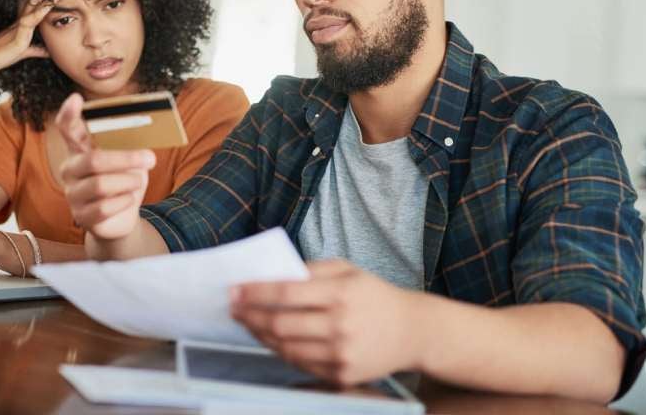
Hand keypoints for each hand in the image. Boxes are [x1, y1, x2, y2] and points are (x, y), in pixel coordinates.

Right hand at [0, 0, 52, 80]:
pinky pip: (28, 25)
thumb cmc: (0, 56)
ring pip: (33, 10)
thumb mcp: (23, 51)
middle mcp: (20, 22)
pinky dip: (38, 15)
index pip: (37, 7)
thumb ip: (36, 50)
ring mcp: (17, 29)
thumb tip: (48, 51)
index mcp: (22, 24)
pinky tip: (47, 8)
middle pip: (35, 3)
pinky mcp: (16, 40)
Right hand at [55, 93, 155, 239]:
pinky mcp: (80, 216)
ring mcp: (72, 193)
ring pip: (102, 185)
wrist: (122, 218)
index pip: (67, 128)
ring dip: (128, 183)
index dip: (69, 114)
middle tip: (150, 158)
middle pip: (94, 160)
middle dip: (126, 159)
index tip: (76, 98)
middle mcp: (70, 169)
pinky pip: (105, 207)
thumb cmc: (125, 182)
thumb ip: (130, 147)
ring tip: (137, 182)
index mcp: (80, 149)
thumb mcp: (130, 160)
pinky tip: (127, 199)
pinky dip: (124, 202)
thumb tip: (145, 140)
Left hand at [230, 259, 426, 386]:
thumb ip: (310, 270)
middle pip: (280, 324)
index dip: (254, 293)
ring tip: (248, 322)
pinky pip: (300, 364)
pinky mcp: (342, 375)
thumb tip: (270, 276)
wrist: (412, 331)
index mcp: (342, 293)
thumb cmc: (374, 295)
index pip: (286, 293)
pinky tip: (271, 339)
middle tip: (233, 308)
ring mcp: (342, 354)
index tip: (233, 290)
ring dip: (260, 335)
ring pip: (285, 348)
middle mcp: (341, 325)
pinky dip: (280, 351)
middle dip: (249, 316)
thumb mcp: (348, 270)